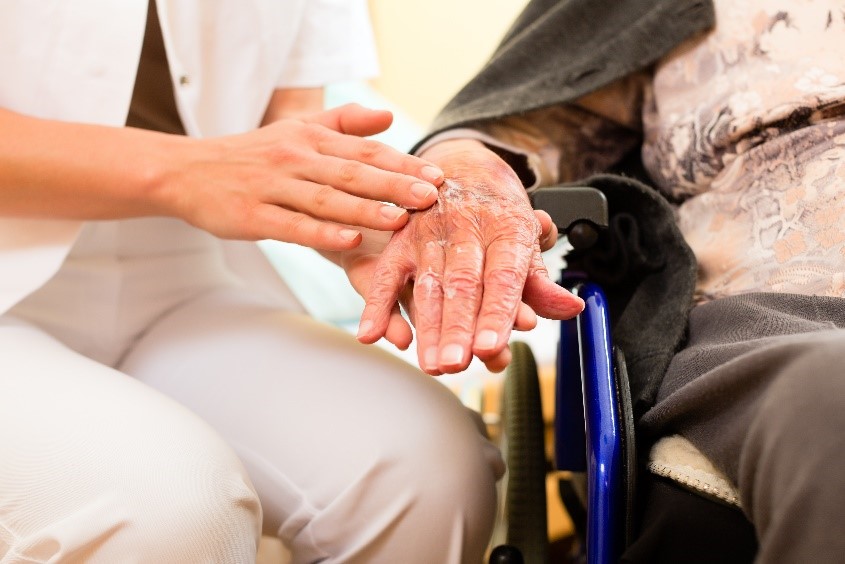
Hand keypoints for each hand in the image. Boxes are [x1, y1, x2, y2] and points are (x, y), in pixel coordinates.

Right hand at [162, 104, 442, 249]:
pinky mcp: (252, 216)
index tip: (437, 178)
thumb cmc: (250, 154)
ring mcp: (273, 188)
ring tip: (400, 220)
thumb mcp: (295, 129)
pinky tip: (348, 241)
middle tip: (432, 197)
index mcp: (309, 140)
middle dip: (394, 185)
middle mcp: (295, 159)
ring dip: (364, 210)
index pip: (364, 151)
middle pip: (352, 173)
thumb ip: (344, 122)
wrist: (185, 171)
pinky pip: (291, 225)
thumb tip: (389, 119)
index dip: (402, 165)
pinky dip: (320, 233)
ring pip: (326, 200)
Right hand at [355, 139, 583, 374]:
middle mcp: (466, 227)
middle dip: (458, 328)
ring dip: (427, 327)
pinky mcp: (402, 239)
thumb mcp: (528, 238)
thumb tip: (570, 308)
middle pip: (463, 284)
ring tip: (431, 364)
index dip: (498, 313)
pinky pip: (388, 274)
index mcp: (506, 227)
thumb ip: (542, 281)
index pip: (503, 277)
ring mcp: (430, 232)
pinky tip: (372, 334)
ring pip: (427, 285)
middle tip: (457, 363)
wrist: (464, 167)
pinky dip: (378, 306)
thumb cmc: (499, 212)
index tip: (491, 347)